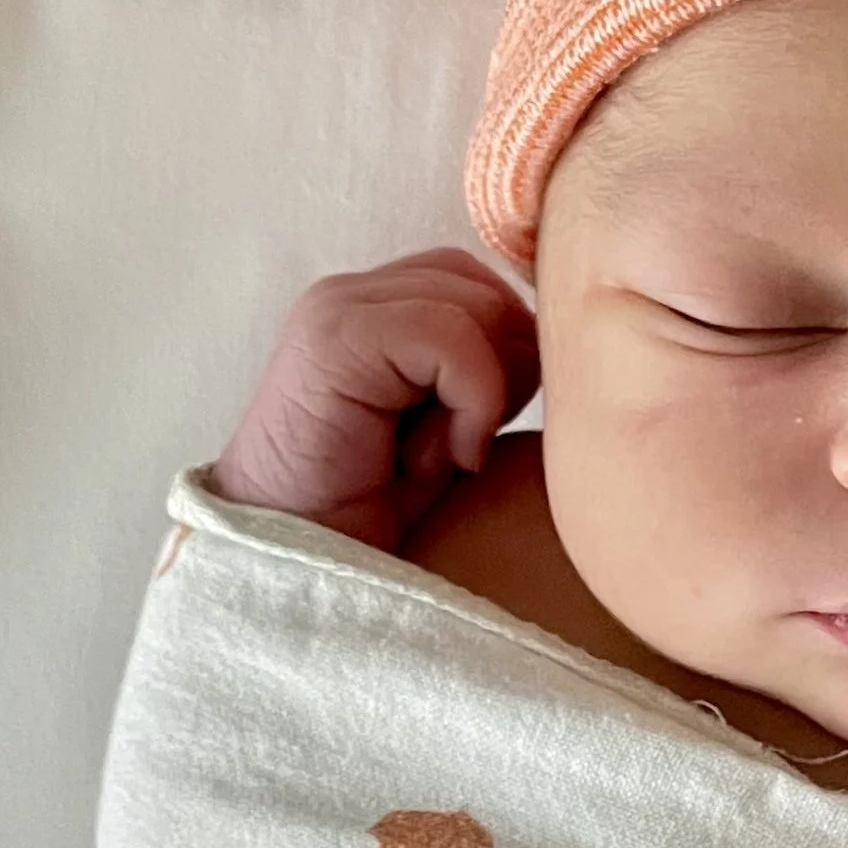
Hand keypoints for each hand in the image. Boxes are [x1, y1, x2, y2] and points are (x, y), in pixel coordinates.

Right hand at [208, 249, 539, 554]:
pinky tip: (444, 458)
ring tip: (442, 455)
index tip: (476, 433)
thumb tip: (553, 342)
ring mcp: (338, 308)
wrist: (294, 563)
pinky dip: (472, 401)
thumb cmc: (370, 509)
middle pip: (485, 288)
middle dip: (502, 370)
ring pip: (476, 306)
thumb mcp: (445, 428)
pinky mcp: (336, 336)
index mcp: (376, 306)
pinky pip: (451, 336)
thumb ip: (483, 372)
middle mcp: (353, 294)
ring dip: (483, 393)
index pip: (481, 284)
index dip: (506, 353)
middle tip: (462, 447)